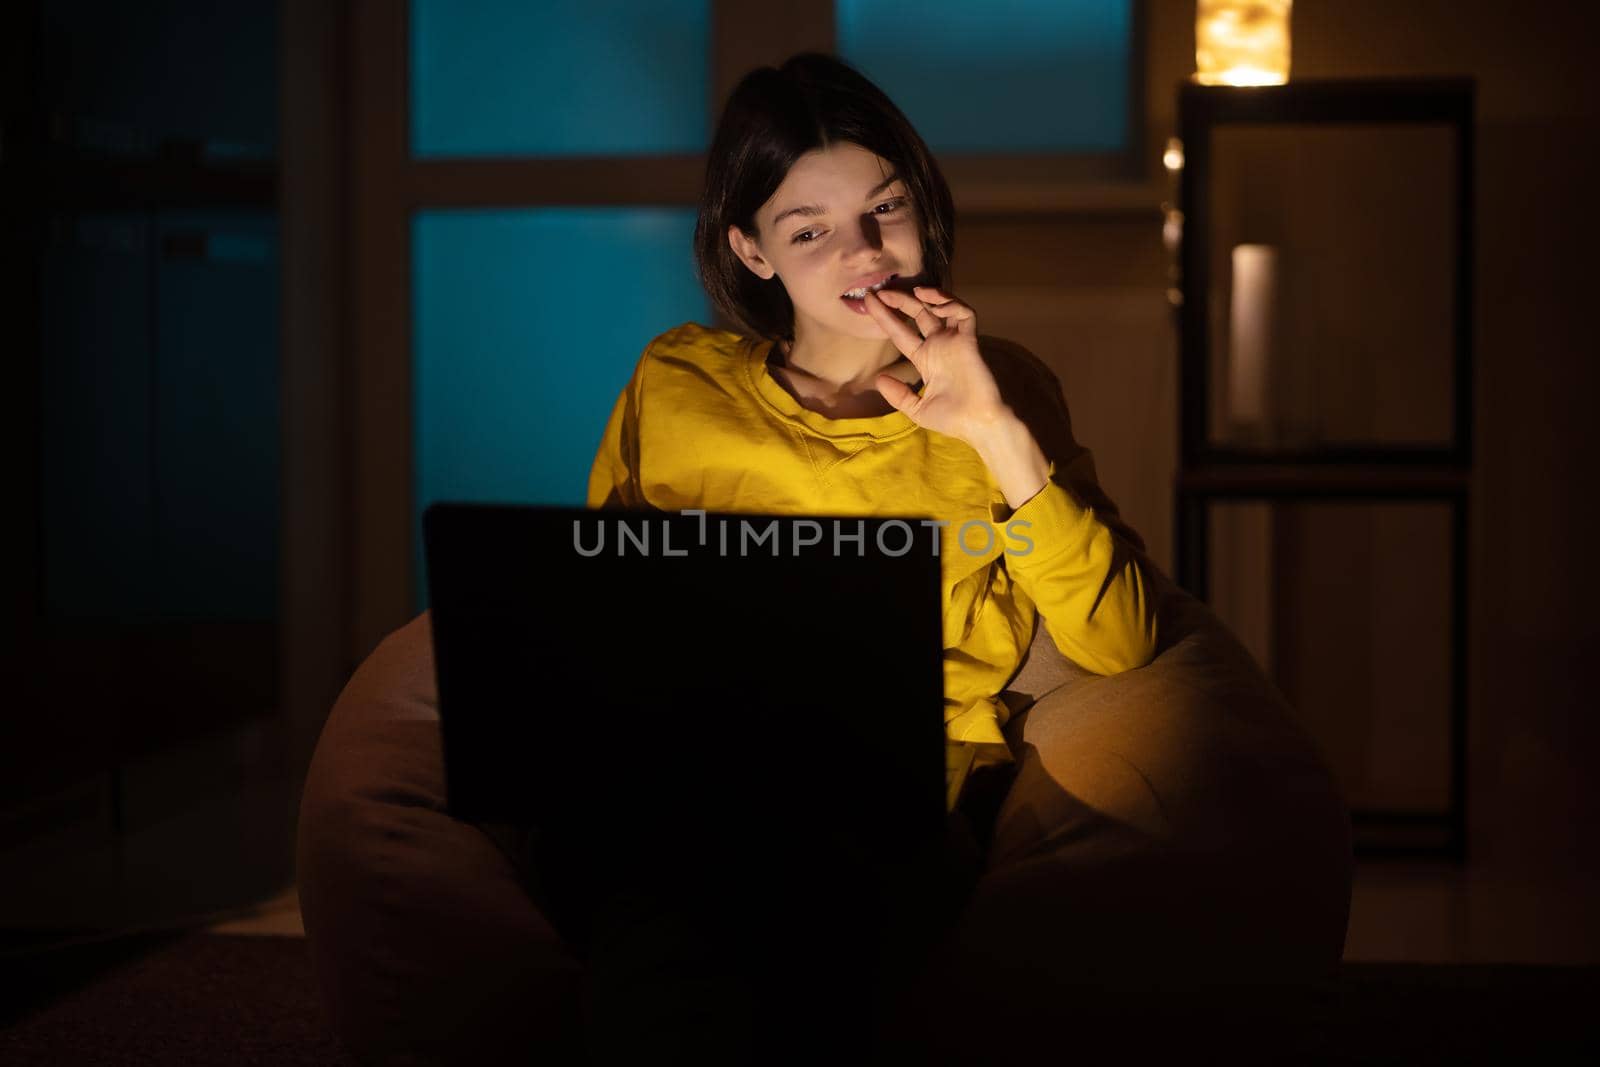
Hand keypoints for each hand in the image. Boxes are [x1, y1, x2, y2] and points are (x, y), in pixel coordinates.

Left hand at [864, 284, 1010, 444]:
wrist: (978, 424)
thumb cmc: (952, 420)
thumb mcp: (917, 410)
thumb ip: (899, 395)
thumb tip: (879, 379)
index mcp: (925, 359)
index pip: (901, 333)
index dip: (885, 317)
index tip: (868, 303)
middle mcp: (939, 346)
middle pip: (918, 314)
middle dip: (900, 301)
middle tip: (881, 291)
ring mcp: (955, 341)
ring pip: (942, 307)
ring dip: (928, 296)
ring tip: (913, 291)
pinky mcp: (970, 340)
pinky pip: (963, 313)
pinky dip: (950, 304)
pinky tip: (934, 304)